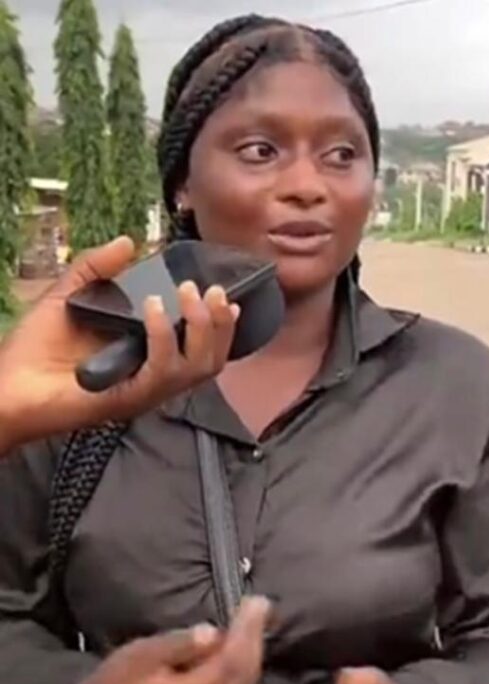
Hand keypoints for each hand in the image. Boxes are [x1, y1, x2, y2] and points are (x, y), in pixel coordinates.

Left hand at [0, 237, 238, 453]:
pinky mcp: (129, 398)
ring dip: (198, 326)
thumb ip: (97, 268)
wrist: (3, 387)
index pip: (205, 351)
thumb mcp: (69, 296)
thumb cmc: (31, 351)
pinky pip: (162, 370)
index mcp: (150, 361)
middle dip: (218, 323)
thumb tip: (129, 241)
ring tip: (186, 293)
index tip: (227, 298)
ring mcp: (145, 392)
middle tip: (208, 290)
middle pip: (213, 360)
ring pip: (199, 366)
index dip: (223, 327)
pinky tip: (152, 308)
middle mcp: (155, 379)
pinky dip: (163, 337)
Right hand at [73, 595, 271, 683]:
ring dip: (252, 650)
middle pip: (245, 672)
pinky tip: (239, 650)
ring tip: (252, 622)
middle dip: (254, 636)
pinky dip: (242, 667)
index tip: (256, 601)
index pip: (233, 660)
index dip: (248, 630)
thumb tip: (212, 632)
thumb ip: (177, 644)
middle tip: (260, 604)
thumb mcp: (138, 658)